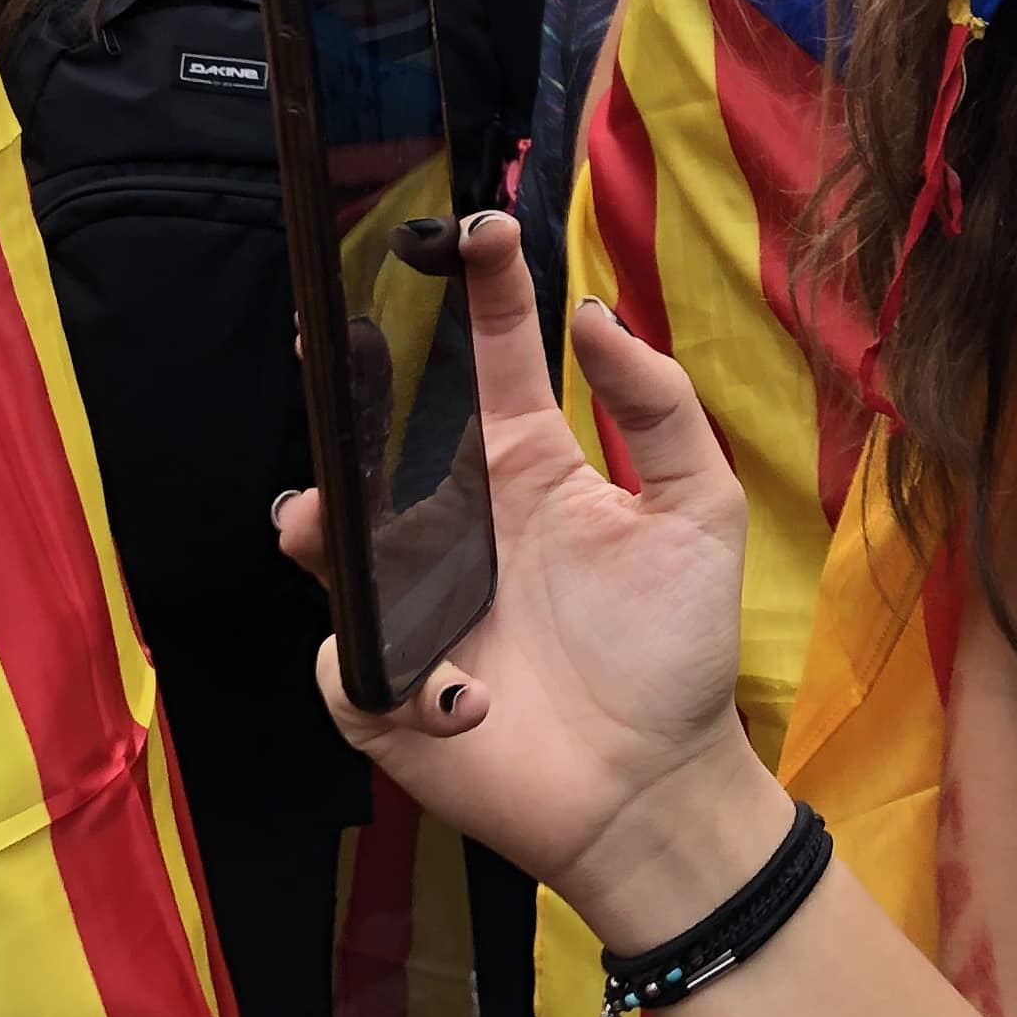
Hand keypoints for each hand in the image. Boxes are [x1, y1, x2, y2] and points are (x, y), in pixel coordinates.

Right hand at [276, 210, 782, 946]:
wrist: (656, 788)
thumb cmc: (677, 649)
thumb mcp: (699, 513)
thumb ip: (658, 409)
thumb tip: (596, 312)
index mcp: (528, 474)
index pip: (491, 365)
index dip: (481, 296)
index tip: (474, 228)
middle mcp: (459, 526)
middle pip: (383, 444)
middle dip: (347, 393)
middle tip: (329, 347)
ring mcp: (417, 606)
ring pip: (338, 551)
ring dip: (321, 530)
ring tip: (317, 522)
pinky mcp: (387, 692)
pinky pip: (348, 664)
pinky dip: (383, 673)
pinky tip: (456, 694)